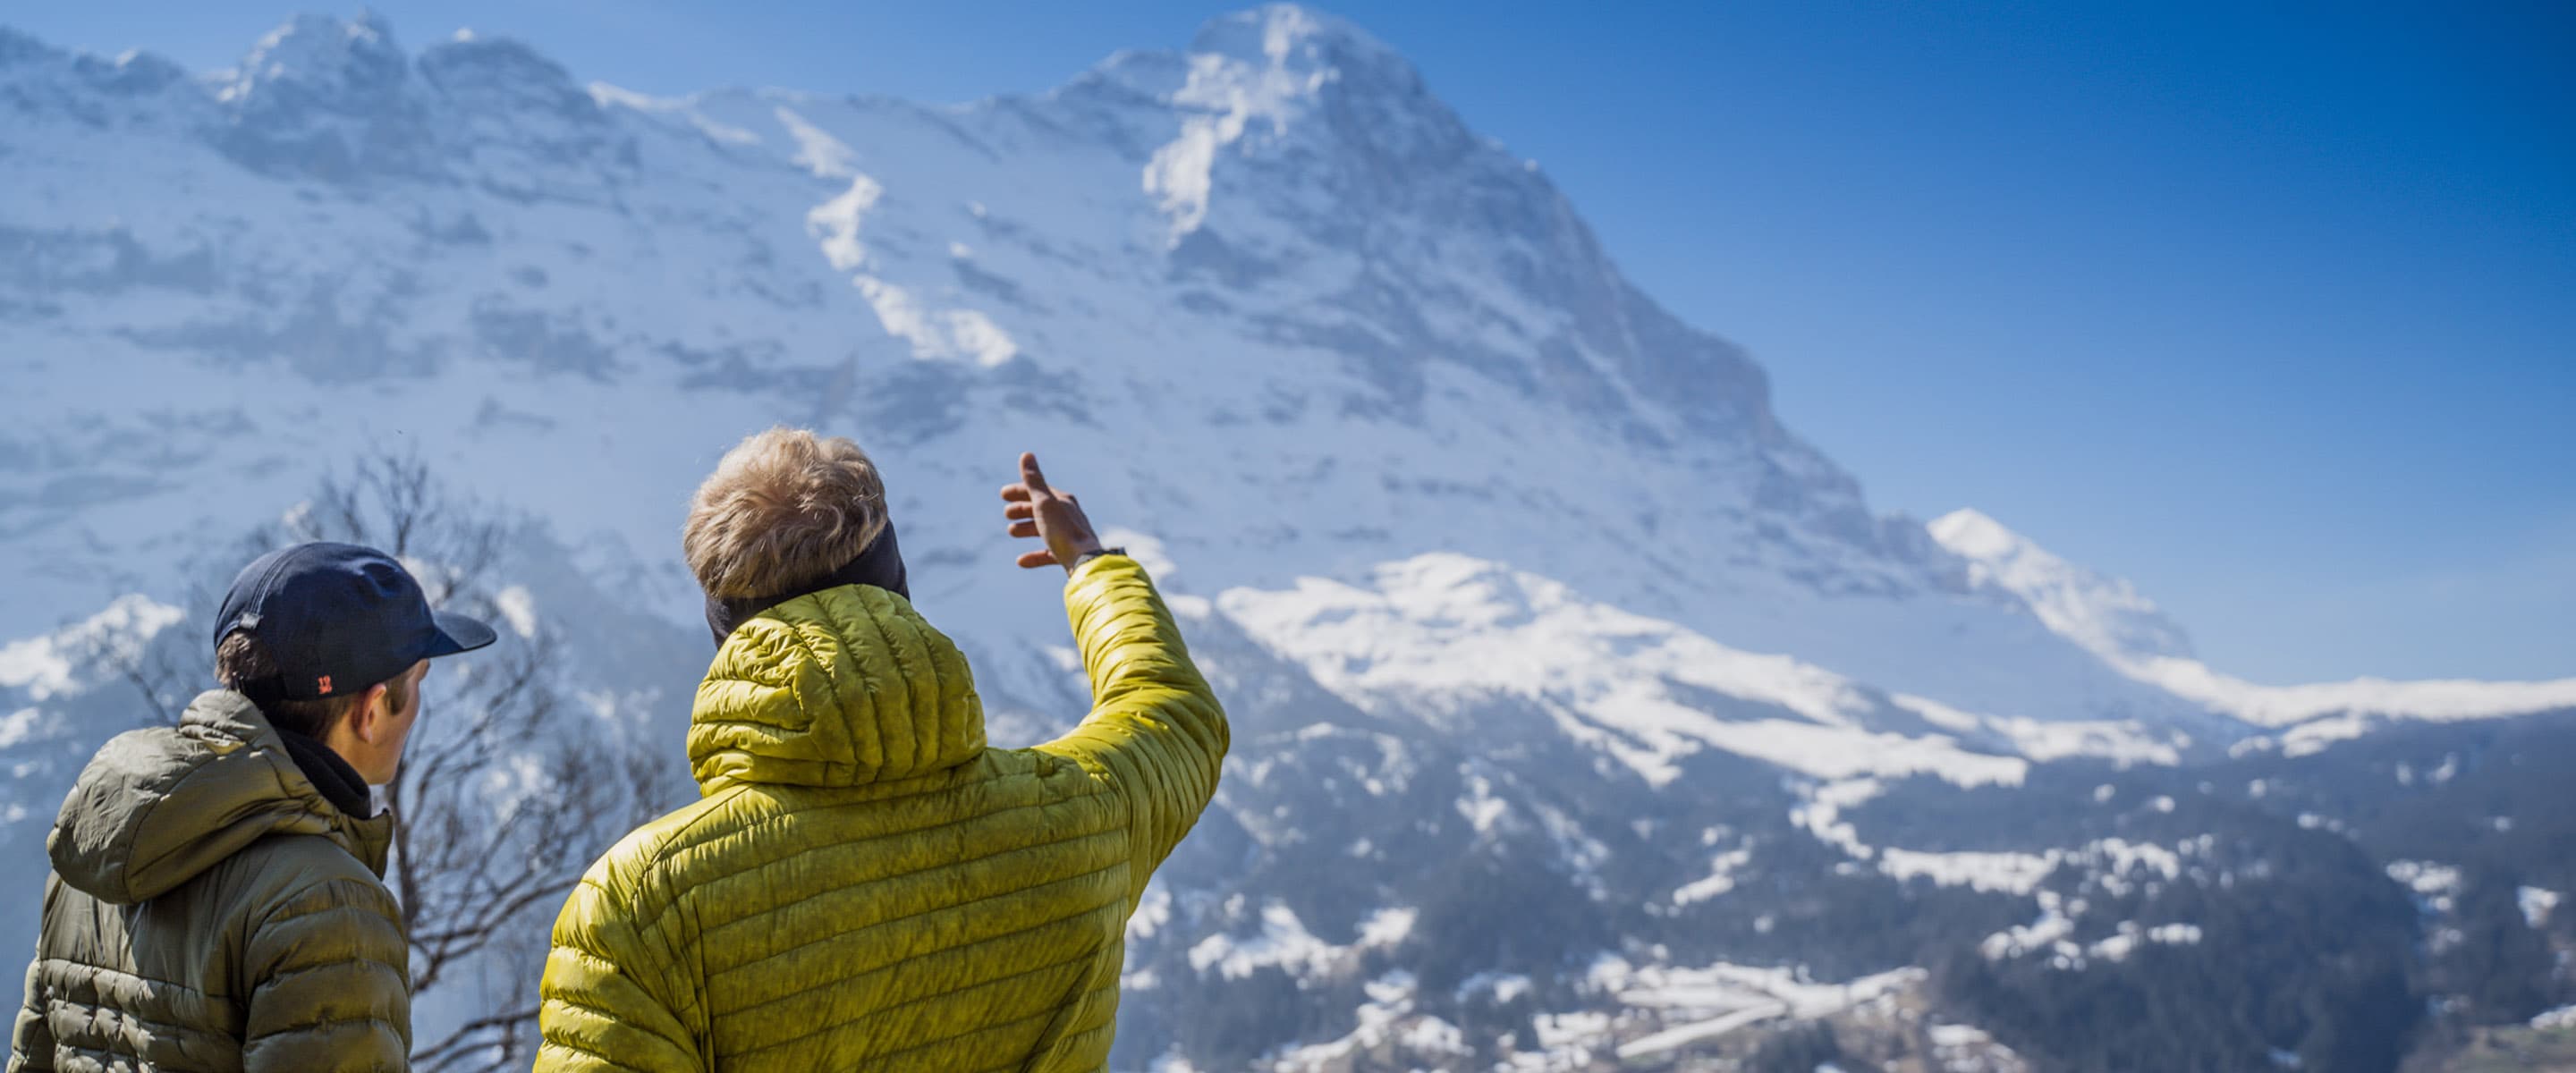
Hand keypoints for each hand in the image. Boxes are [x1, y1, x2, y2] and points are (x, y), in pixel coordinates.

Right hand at [999, 452, 1103, 572]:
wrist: (1085, 562)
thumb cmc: (1063, 530)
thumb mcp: (1044, 503)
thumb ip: (1034, 481)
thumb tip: (1026, 455)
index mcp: (1063, 501)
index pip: (1038, 490)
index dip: (1020, 491)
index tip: (1003, 494)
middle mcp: (1068, 516)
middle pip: (1041, 509)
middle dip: (1022, 509)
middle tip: (1007, 514)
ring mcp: (1069, 536)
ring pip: (1044, 529)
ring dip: (1026, 529)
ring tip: (1012, 531)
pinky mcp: (1068, 555)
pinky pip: (1049, 554)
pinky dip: (1034, 555)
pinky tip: (1021, 561)